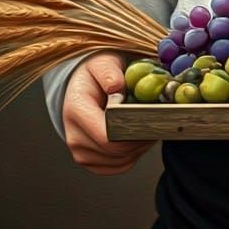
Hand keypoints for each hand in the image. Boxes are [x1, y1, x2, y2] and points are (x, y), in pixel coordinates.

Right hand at [62, 50, 155, 174]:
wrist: (83, 85)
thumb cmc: (96, 73)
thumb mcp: (103, 63)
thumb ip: (109, 73)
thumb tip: (116, 88)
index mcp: (75, 110)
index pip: (106, 136)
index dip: (132, 130)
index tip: (149, 116)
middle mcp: (74, 136)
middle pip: (116, 151)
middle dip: (139, 137)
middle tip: (154, 120)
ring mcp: (80, 151)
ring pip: (120, 161)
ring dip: (138, 146)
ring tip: (144, 125)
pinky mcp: (90, 160)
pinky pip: (119, 166)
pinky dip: (133, 154)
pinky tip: (136, 136)